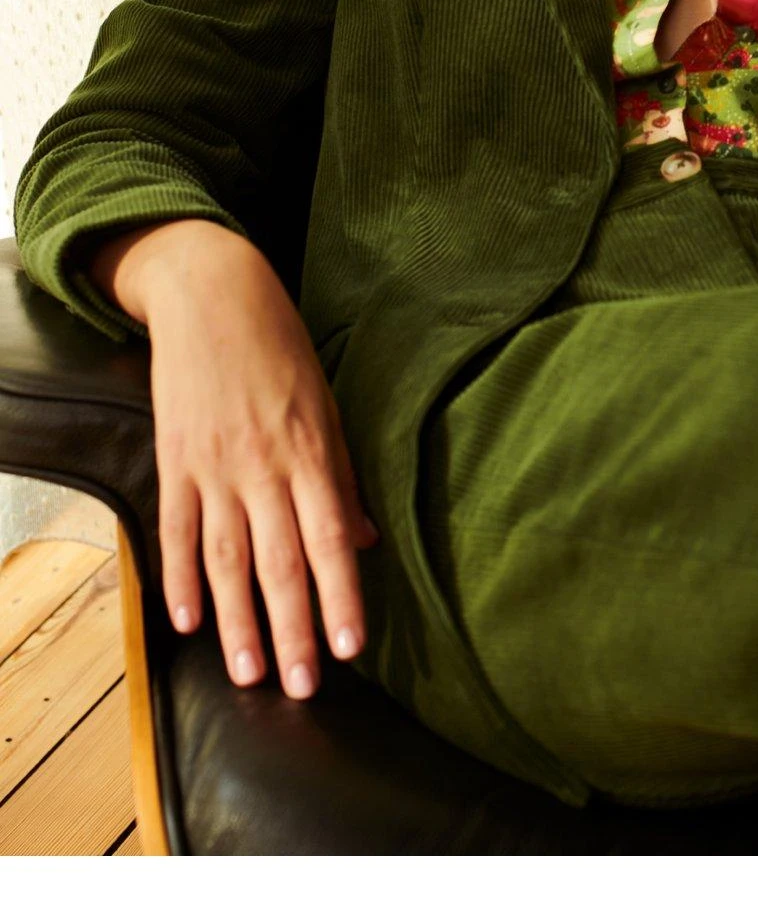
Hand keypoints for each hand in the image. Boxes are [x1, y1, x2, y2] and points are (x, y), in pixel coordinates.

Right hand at [91, 219, 379, 697]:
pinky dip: (179, 578)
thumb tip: (362, 541)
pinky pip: (176, 528)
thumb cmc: (281, 346)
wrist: (212, 293)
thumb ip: (341, 477)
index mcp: (309, 450)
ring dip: (237, 620)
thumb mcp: (326, 403)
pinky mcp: (174, 458)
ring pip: (225, 557)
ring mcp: (213, 464)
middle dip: (291, 628)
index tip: (348, 648)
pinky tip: (188, 621)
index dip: (340, 596)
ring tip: (248, 674)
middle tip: (300, 687)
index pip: (329, 539)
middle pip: (278, 560)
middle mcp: (262, 464)